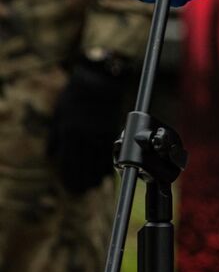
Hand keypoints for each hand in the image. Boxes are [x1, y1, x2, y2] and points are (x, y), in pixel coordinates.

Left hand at [48, 55, 130, 193]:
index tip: (69, 187)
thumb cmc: (76, 96)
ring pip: (99, 164)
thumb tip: (51, 155)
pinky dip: (107, 166)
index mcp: (70, 133)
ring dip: (96, 178)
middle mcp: (86, 137)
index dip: (68, 178)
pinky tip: (103, 172)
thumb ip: (54, 137)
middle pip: (85, 168)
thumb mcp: (59, 114)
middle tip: (81, 190)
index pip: (68, 164)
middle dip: (83, 182)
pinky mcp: (114, 132)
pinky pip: (111, 155)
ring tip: (92, 185)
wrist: (101, 81)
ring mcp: (101, 135)